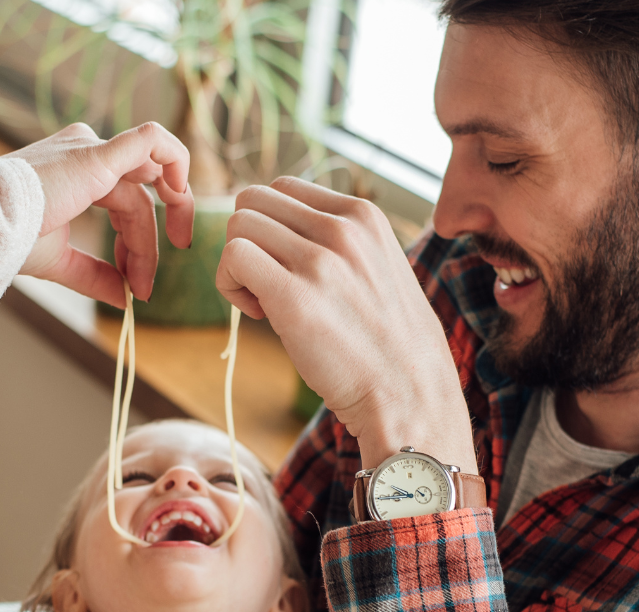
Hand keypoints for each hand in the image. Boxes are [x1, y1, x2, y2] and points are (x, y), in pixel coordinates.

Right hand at [12, 122, 194, 305]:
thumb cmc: (4, 237)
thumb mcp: (58, 260)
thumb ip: (94, 275)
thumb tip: (123, 297)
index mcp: (76, 172)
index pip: (126, 203)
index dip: (137, 246)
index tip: (134, 284)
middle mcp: (86, 153)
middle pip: (141, 196)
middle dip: (149, 242)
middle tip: (146, 283)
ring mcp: (91, 150)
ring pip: (144, 192)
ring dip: (148, 241)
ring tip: (141, 279)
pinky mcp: (96, 155)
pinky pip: (151, 140)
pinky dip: (176, 160)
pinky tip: (181, 195)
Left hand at [215, 178, 474, 471]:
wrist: (409, 394)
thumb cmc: (388, 345)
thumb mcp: (378, 269)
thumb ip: (339, 244)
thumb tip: (283, 236)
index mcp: (363, 215)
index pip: (284, 188)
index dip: (271, 227)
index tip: (287, 268)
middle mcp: (343, 228)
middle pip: (253, 201)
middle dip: (249, 241)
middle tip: (267, 286)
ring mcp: (321, 260)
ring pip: (238, 225)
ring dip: (236, 265)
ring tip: (264, 304)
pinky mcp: (295, 296)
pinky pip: (233, 257)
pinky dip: (229, 283)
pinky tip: (257, 314)